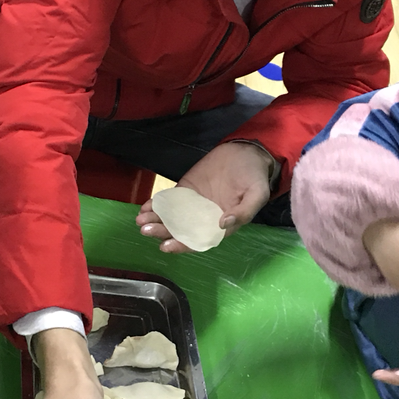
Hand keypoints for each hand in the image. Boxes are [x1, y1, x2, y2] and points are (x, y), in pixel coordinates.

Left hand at [135, 143, 278, 252]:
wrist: (247, 152)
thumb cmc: (255, 176)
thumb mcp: (257, 194)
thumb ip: (244, 212)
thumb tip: (223, 223)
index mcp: (222, 225)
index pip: (199, 240)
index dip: (182, 245)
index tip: (166, 245)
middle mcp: (205, 218)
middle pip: (180, 230)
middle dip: (162, 232)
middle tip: (146, 229)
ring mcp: (194, 204)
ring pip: (172, 217)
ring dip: (156, 220)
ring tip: (141, 219)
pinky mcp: (187, 190)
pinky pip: (170, 201)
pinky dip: (158, 205)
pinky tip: (146, 206)